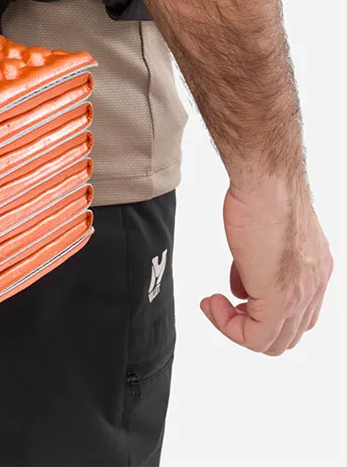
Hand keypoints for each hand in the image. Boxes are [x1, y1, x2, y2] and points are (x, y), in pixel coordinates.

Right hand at [200, 176, 332, 354]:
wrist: (268, 183)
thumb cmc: (265, 193)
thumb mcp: (262, 235)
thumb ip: (256, 265)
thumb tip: (242, 286)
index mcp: (315, 271)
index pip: (297, 315)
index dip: (261, 309)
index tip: (232, 292)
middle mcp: (314, 287)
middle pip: (287, 335)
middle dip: (248, 325)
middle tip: (221, 305)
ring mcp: (299, 296)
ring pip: (273, 343)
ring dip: (237, 329)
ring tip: (215, 306)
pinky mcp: (278, 300)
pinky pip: (255, 338)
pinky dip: (228, 327)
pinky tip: (212, 303)